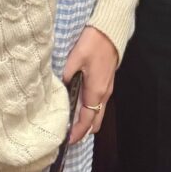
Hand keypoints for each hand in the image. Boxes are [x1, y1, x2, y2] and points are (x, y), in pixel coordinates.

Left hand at [62, 26, 117, 143]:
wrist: (111, 29)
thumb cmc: (93, 43)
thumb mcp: (75, 58)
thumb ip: (67, 76)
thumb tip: (60, 89)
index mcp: (96, 91)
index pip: (87, 121)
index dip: (77, 133)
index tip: (65, 141)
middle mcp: (104, 94)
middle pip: (96, 122)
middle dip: (83, 131)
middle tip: (67, 133)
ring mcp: (108, 88)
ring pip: (98, 113)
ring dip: (87, 120)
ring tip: (70, 120)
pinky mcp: (107, 81)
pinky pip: (99, 103)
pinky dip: (90, 110)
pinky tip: (78, 103)